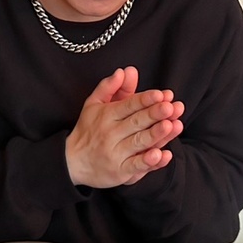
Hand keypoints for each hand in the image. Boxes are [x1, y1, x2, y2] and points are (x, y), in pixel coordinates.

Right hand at [65, 67, 183, 188]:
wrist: (72, 162)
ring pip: (139, 143)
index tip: (160, 94)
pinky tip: (163, 155)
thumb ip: (110, 87)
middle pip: (136, 123)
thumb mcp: (94, 104)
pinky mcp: (120, 172)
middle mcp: (111, 134)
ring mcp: (116, 154)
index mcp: (106, 115)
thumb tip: (124, 71)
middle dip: (154, 114)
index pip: (128, 105)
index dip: (144, 100)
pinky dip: (150, 162)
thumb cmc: (88, 129)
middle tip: (170, 107)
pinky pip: (137, 166)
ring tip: (171, 125)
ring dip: (156, 135)